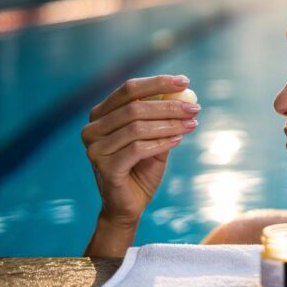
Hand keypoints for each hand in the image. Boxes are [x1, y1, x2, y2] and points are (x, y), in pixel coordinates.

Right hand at [81, 74, 200, 229]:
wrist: (129, 205)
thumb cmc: (142, 168)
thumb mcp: (155, 137)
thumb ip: (163, 117)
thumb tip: (186, 94)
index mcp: (101, 114)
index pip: (129, 89)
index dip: (158, 83)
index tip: (184, 81)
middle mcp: (92, 128)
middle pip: (135, 107)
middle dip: (169, 105)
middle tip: (194, 108)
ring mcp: (95, 148)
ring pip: (137, 127)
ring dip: (169, 124)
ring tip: (191, 125)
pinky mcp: (104, 167)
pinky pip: (137, 148)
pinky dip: (161, 142)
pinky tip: (178, 140)